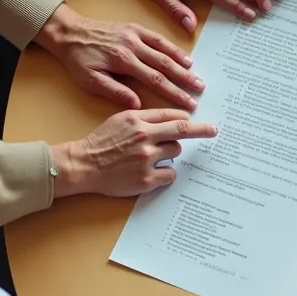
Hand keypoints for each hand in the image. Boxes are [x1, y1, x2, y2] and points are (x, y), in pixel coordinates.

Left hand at [34, 6, 203, 109]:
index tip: (187, 102)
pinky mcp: (134, 28)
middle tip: (200, 89)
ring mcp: (135, 35)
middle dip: (184, 78)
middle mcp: (132, 46)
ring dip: (182, 62)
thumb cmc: (76, 59)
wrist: (67, 32)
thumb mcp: (89, 80)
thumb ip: (114, 91)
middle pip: (165, 65)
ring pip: (165, 50)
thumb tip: (137, 103)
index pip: (155, 80)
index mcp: (123, 61)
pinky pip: (158, 38)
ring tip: (196, 74)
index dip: (173, 92)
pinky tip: (183, 56)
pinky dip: (172, 47)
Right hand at [51, 109, 216, 197]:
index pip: (172, 116)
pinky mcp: (145, 179)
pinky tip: (155, 171)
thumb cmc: (102, 141)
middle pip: (182, 132)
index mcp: (138, 120)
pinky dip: (166, 173)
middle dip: (200, 130)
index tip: (202, 122)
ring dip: (171, 153)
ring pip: (175, 152)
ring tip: (154, 156)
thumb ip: (145, 116)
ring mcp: (146, 159)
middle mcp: (144, 138)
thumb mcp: (121, 119)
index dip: (189, 119)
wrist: (83, 164)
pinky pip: (170, 174)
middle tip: (213, 131)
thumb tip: (173, 117)